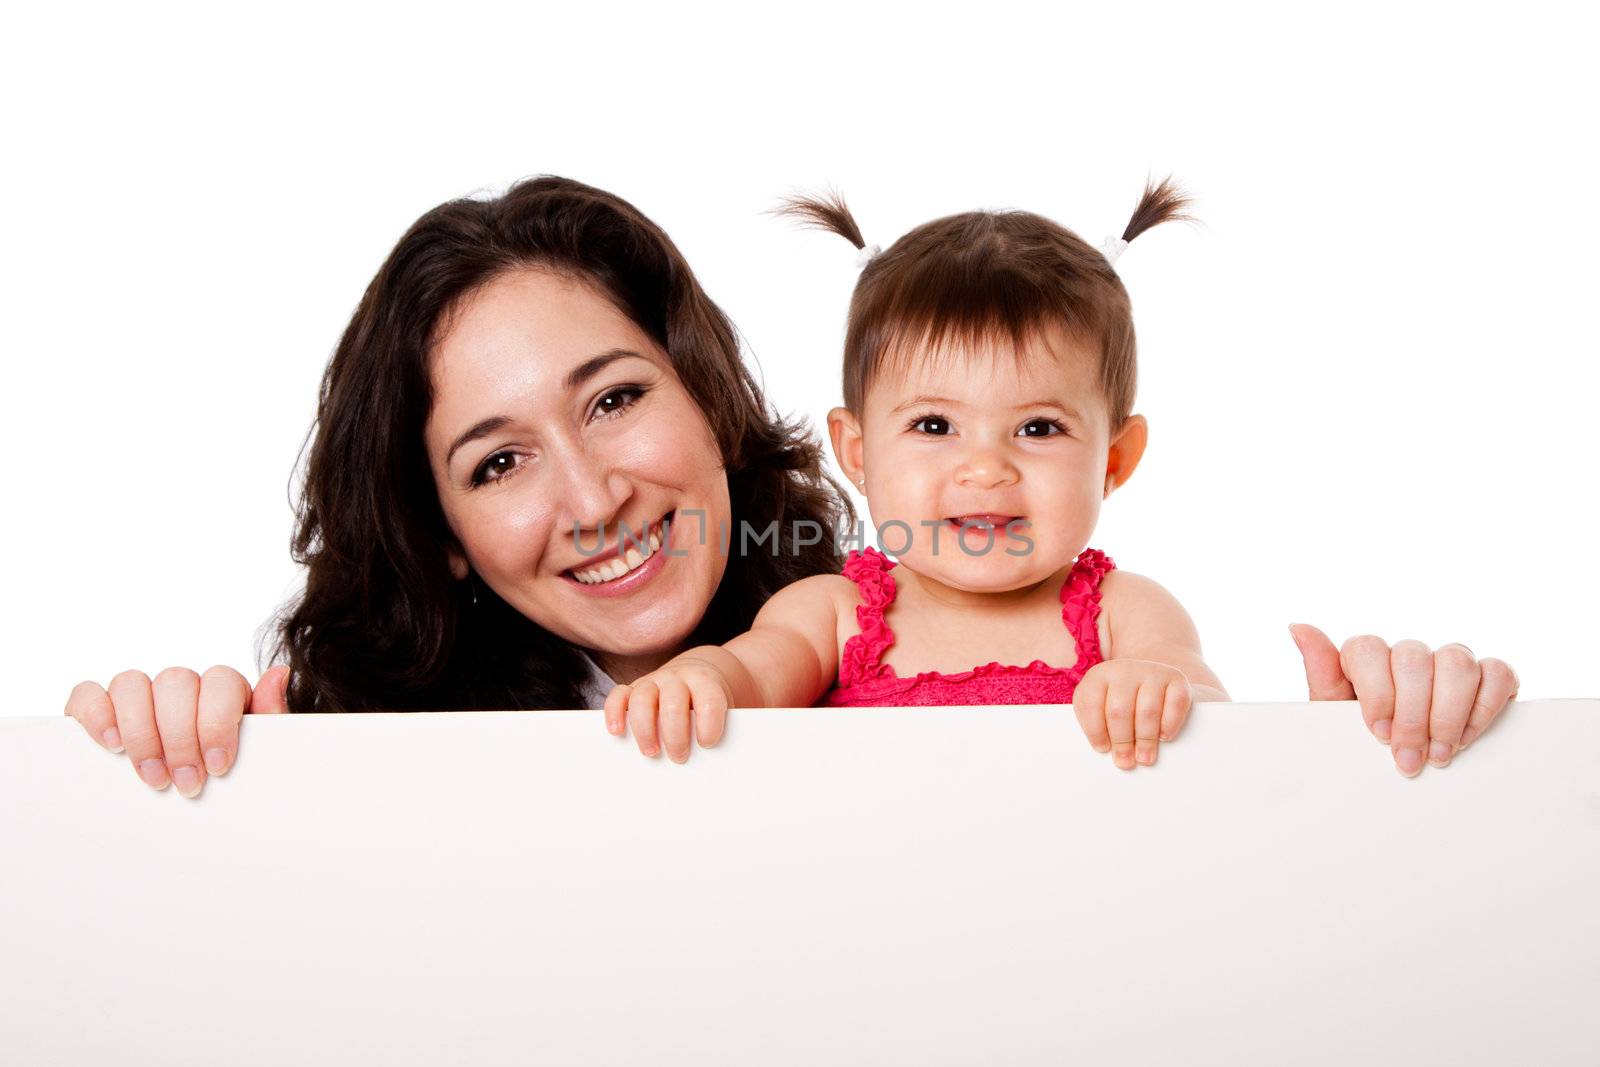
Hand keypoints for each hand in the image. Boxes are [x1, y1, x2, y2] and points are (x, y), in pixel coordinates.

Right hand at [64, 664, 290, 796]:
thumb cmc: (230, 775)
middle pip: (176, 682)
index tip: (218, 766)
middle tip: (185, 783)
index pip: (220, 680)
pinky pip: (88, 694)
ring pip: (132, 683)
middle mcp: (180, 686)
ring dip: (141, 733)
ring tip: (153, 777)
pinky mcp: (99, 709)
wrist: (196, 806)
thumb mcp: (257, 753)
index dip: (216, 721)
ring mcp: (138, 694)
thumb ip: (269, 717)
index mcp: (222, 691)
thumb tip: (278, 673)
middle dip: (180, 737)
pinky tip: (112, 745)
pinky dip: (97, 715)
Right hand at [602, 660, 730, 762]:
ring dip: (645, 729)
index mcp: (704, 682)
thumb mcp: (718, 710)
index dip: (709, 723)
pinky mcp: (633, 688)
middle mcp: (676, 679)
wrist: (698, 674)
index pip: (708, 699)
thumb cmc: (707, 703)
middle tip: (679, 757)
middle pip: (673, 703)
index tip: (707, 743)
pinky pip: (618, 695)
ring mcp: (653, 681)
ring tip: (652, 753)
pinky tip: (617, 731)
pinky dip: (614, 713)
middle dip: (675, 735)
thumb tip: (706, 765)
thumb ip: (713, 728)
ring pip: (642, 699)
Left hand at [1071, 659, 1192, 769]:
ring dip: (1145, 739)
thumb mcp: (1103, 706)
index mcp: (1098, 676)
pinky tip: (1164, 736)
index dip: (1095, 730)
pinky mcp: (1177, 678)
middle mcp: (1124, 669)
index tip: (1102, 749)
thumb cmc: (1125, 702)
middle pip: (1119, 710)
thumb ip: (1099, 725)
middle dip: (1122, 741)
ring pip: (1147, 710)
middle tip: (1125, 761)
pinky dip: (1169, 724)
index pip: (1090, 703)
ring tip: (1144, 757)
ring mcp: (1152, 671)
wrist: (1154, 680)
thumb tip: (1106, 752)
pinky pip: (1175, 704)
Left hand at [1289, 624, 1519, 776]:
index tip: (1379, 733)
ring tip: (1440, 754)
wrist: (1401, 774)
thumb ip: (1321, 674)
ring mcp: (1450, 662)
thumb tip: (1298, 627)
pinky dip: (1484, 708)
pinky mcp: (1489, 677)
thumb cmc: (1364, 744)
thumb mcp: (1335, 718)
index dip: (1376, 692)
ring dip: (1448, 714)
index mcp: (1367, 659)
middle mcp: (1409, 654)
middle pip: (1413, 658)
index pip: (1367, 649)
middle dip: (1412, 715)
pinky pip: (1497, 673)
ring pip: (1456, 661)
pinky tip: (1466, 738)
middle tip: (1409, 758)